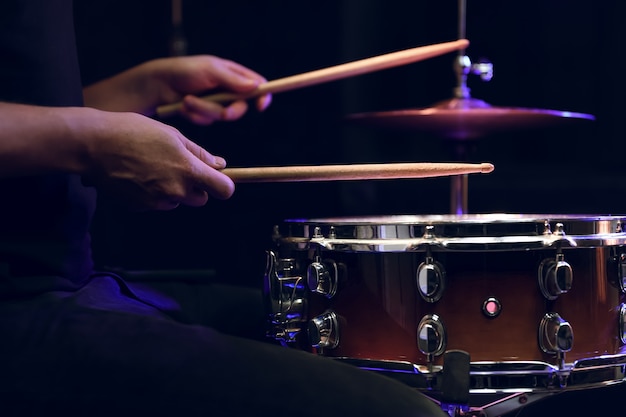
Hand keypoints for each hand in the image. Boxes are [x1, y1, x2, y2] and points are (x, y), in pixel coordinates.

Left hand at [83, 55, 271, 124]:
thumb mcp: (210, 71)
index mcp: (232, 74)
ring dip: (204, 110)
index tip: (260, 106)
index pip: (257, 85)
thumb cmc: (183, 71)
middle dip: (229, 111)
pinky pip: (207, 121)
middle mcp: (226, 88)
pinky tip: (183, 106)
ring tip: (188, 100)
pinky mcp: (203, 114)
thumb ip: (233, 80)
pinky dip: (195, 115)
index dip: (262, 96)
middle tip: (223, 112)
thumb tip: (256, 86)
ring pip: (222, 116)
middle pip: (241, 107)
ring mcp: (215, 102)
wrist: (157, 85)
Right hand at [83, 110, 234, 210]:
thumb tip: (219, 165)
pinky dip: (153, 192)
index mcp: (187, 170)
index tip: (218, 178)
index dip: (224, 185)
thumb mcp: (172, 134)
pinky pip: (156, 203)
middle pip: (200, 199)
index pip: (223, 190)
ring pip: (177, 201)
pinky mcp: (140, 206)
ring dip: (173, 189)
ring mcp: (156, 201)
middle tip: (180, 166)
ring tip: (153, 165)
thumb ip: (199, 153)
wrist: (93, 145)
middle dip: (196, 186)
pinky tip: (139, 174)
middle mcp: (175, 190)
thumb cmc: (133, 132)